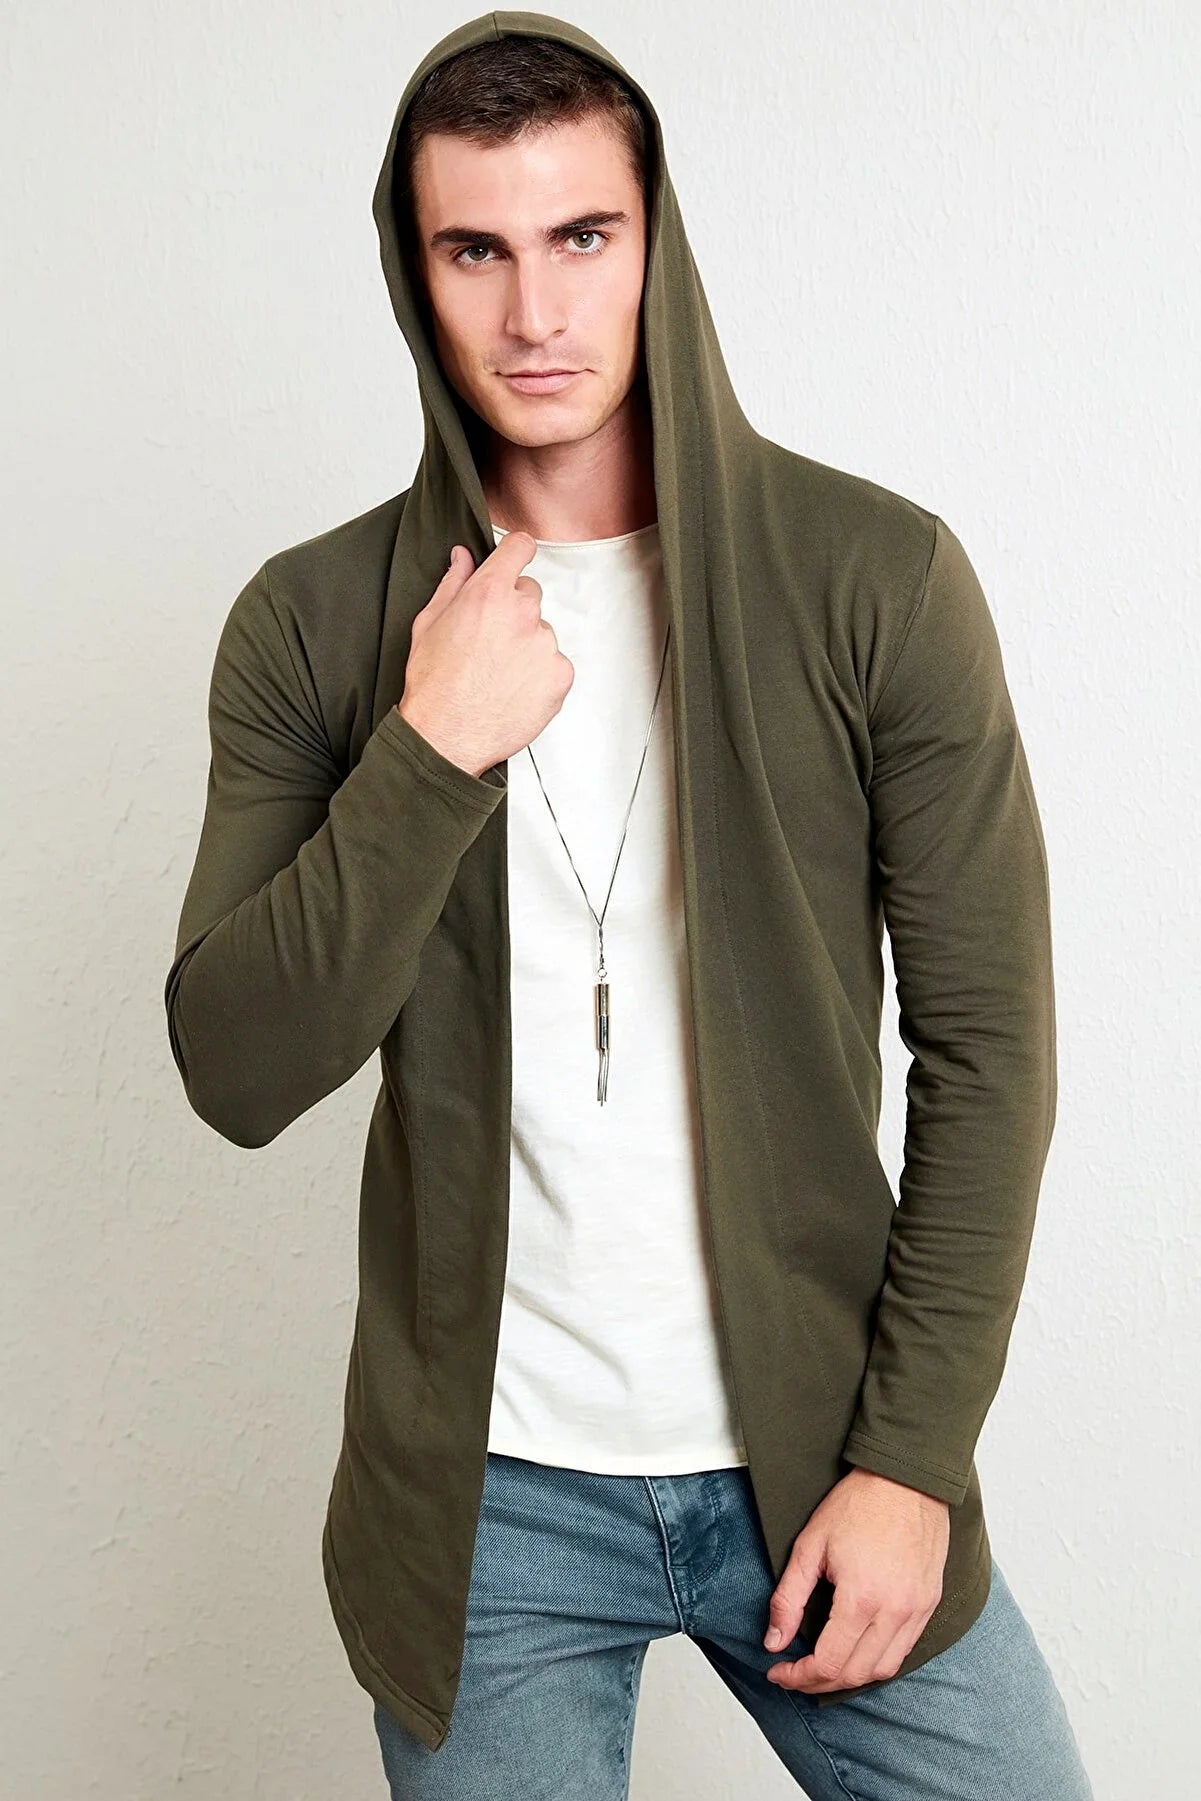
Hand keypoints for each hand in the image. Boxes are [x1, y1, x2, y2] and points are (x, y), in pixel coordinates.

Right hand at [397, 533, 573, 777]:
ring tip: (498, 673)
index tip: (515, 560)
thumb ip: (453, 583)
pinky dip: (539, 674)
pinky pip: (554, 663)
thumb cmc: (434, 685)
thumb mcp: (429, 623)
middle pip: (530, 593)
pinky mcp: (560, 675)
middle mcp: (522, 613)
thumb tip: (463, 558)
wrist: (446, 737)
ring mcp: (545, 645)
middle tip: (489, 641)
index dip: (516, 553)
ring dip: (526, 645)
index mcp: (489, 593)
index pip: (520, 547)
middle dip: (512, 610)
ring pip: (541, 632)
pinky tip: (513, 689)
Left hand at [762, 1468, 948, 1693]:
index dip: (798, 1676)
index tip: (778, 1671)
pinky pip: (904, 1650)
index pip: (828, 1663)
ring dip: (850, 1677)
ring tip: (824, 1666)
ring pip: (883, 1670)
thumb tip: (774, 1641)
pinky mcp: (929, 1604)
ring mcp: (916, 1610)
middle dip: (819, 1682)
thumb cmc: (858, 1505)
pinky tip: (857, 1648)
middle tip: (795, 1672)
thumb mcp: (809, 1545)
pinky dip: (878, 1660)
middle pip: (855, 1674)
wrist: (906, 1479)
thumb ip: (789, 1598)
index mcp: (862, 1598)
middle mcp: (895, 1612)